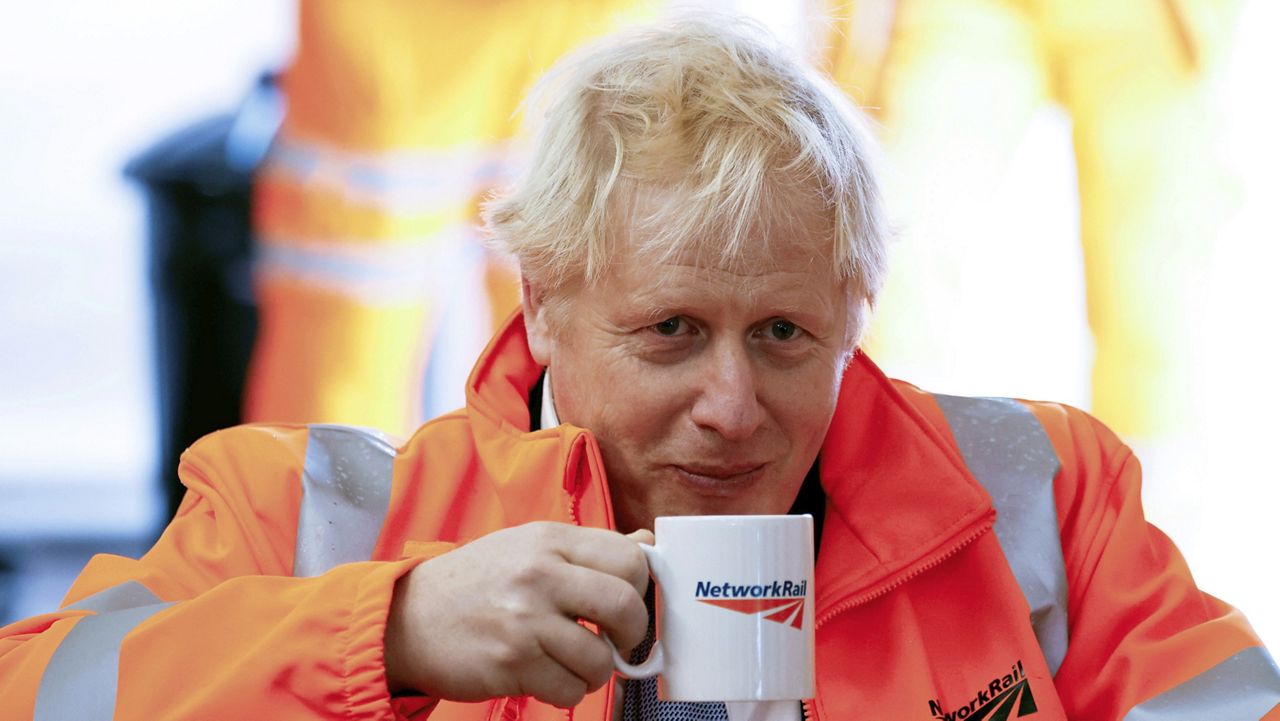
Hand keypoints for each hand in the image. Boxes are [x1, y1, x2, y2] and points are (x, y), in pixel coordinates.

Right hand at [384, 522, 653, 707]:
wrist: (407, 618)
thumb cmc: (478, 583)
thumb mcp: (529, 547)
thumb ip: (588, 550)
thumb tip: (648, 545)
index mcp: (549, 539)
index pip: (628, 558)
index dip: (641, 587)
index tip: (631, 602)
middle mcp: (539, 574)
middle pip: (625, 606)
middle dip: (633, 634)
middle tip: (618, 642)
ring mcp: (525, 620)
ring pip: (600, 659)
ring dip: (595, 671)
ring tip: (571, 662)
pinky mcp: (510, 662)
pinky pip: (568, 689)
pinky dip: (566, 690)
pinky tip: (545, 675)